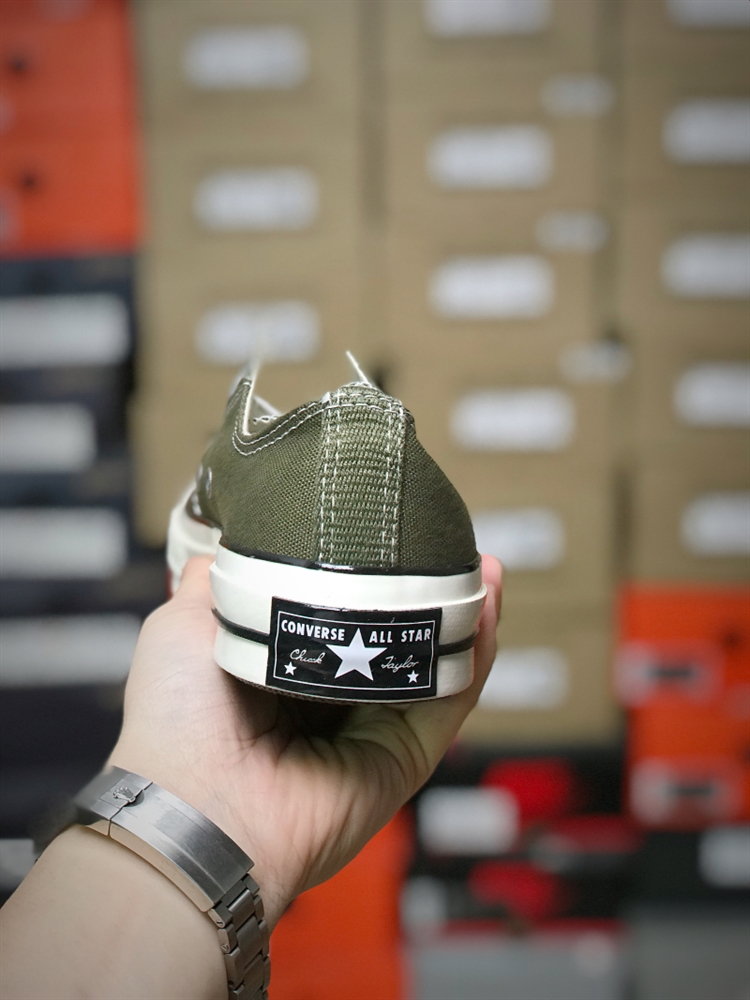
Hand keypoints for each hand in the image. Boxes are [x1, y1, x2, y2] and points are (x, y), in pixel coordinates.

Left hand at [110, 555, 501, 927]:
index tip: (392, 535)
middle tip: (452, 546)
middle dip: (431, 594)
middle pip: (398, 640)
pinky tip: (486, 606)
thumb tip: (228, 542)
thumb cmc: (176, 717)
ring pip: (435, 666)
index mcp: (285, 673)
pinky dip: (476, 654)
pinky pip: (451, 701)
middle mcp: (333, 702)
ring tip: (485, 566)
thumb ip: (212, 583)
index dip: (373, 579)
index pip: (343, 619)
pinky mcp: (404, 758)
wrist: (194, 802)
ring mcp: (373, 730)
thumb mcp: (181, 625)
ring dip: (466, 615)